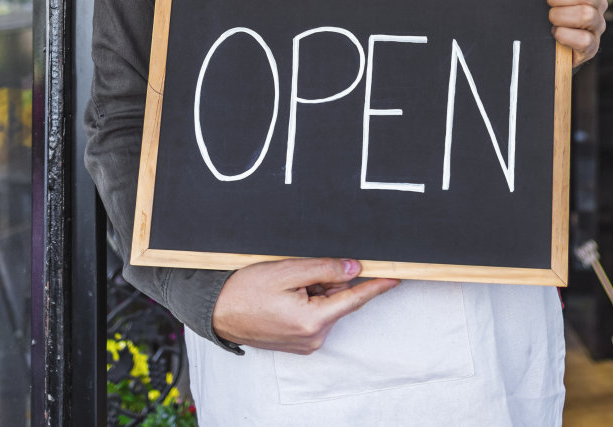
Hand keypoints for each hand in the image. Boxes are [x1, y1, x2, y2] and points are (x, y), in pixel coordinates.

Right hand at [212, 257, 399, 353]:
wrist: (217, 310)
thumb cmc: (246, 290)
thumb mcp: (288, 271)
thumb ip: (325, 269)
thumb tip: (354, 268)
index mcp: (313, 321)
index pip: (355, 299)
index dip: (377, 285)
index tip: (396, 277)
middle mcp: (313, 338)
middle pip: (338, 300)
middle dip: (327, 281)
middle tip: (300, 272)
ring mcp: (306, 343)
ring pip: (326, 306)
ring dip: (315, 290)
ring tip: (286, 285)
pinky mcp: (298, 343)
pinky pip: (314, 315)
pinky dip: (308, 301)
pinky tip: (286, 295)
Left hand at [541, 0, 606, 64]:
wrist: (538, 33)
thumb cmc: (545, 1)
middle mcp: (597, 3)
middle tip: (548, 0)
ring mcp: (596, 25)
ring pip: (585, 15)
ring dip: (560, 15)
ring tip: (550, 18)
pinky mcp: (591, 47)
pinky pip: (584, 40)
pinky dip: (565, 35)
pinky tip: (555, 33)